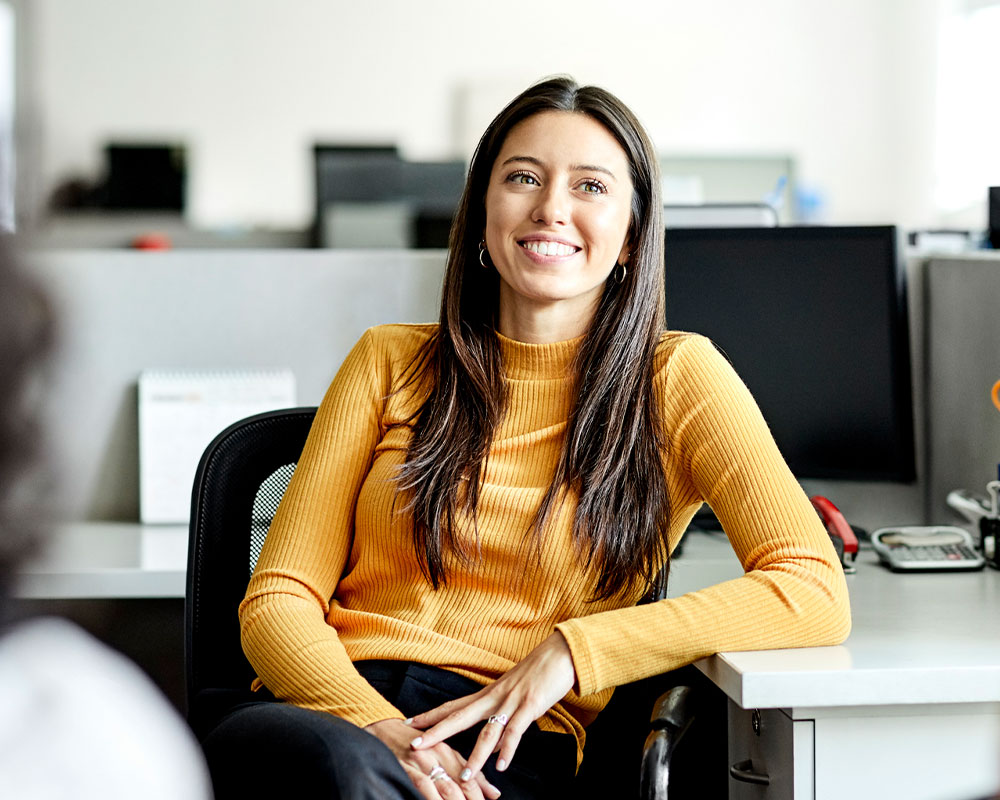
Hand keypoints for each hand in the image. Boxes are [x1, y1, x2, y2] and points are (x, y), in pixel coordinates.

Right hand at [365, 718, 500, 799]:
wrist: (380, 729)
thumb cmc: (412, 744)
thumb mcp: (441, 755)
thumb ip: (467, 772)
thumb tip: (495, 794)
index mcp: (447, 749)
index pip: (470, 774)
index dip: (480, 792)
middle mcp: (437, 753)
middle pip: (462, 781)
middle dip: (472, 799)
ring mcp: (422, 760)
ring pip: (446, 785)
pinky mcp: (406, 766)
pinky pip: (423, 785)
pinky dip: (433, 798)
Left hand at [408, 632, 575, 779]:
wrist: (560, 654)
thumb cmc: (538, 674)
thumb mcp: (514, 699)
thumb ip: (500, 725)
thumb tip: (492, 752)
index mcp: (488, 694)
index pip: (453, 706)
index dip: (431, 715)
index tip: (409, 723)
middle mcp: (494, 697)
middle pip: (459, 717)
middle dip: (436, 732)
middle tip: (415, 746)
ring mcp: (511, 701)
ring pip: (487, 731)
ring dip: (475, 756)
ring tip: (464, 777)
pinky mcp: (530, 705)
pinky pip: (516, 731)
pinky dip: (508, 750)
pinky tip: (501, 765)